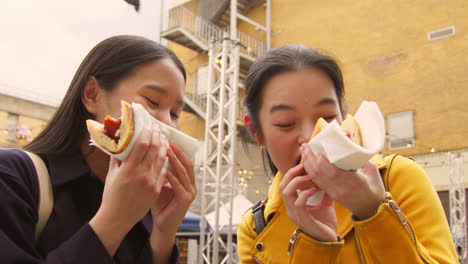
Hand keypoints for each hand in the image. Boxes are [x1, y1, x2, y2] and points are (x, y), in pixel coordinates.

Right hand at [90, 127, 167, 254]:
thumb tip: (120, 143)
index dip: (147, 133)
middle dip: (157, 137)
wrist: (117, 217)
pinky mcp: (156, 190)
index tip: (149, 126)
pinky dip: (164, 162)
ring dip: (163, 147)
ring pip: (161, 160)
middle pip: (154, 150)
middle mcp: (142, 174)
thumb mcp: (112, 174)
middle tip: (158, 129)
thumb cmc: (111, 195)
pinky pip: (163, 172)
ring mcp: (151, 182)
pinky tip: (165, 155)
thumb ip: (117, 158)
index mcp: (129, 169)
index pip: (143, 145)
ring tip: (163, 139)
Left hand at [150, 141, 196, 262]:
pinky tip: (164, 169)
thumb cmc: (159, 204)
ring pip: (184, 172)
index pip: (184, 160)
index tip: (167, 138)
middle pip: (187, 163)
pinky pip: (179, 185)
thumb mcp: (158, 183)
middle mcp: (191, 184)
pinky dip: (172, 176)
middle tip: (168, 140)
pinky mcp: (186, 200)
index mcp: (186, 180)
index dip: (177, 150)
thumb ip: (157, 170)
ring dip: (175, 160)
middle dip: (178, 151)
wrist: (162, 225)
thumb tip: (146, 153)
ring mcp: (190, 192)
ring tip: (166, 150)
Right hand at [280, 163, 337, 241]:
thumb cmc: (325, 224)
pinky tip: (315, 189)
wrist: (329, 241)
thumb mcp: (324, 204)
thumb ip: (323, 193)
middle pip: (282, 186)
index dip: (291, 174)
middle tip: (303, 166)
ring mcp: (295, 214)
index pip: (285, 185)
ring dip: (297, 181)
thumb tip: (329, 180)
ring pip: (287, 192)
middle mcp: (291, 208)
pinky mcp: (302, 218)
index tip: (302, 164)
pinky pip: (299, 202)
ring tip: (309, 176)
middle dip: (291, 174)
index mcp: (293, 204)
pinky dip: (306, 193)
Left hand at [300, 143, 384, 219]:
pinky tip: (307, 162)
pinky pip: (317, 182)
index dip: (322, 160)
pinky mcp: (330, 194)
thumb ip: (360, 158)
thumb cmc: (374, 189)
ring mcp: (334, 192)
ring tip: (303, 150)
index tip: (317, 149)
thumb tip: (348, 144)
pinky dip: (310, 171)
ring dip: (307, 163)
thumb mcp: (372, 171)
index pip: (333, 171)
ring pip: (316, 177)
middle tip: (305, 145)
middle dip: (310, 157)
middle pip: (320, 172)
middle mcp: (340, 188)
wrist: (371, 210)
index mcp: (353, 182)